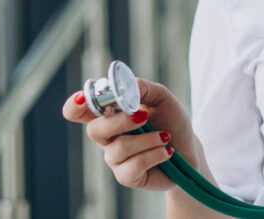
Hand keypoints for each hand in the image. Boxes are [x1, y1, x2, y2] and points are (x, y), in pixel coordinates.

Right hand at [62, 78, 200, 191]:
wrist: (189, 148)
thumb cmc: (170, 120)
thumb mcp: (161, 97)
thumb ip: (142, 88)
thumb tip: (126, 86)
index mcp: (109, 114)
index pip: (78, 111)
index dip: (74, 105)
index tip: (84, 97)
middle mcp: (107, 136)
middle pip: (94, 131)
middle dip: (120, 121)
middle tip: (143, 116)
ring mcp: (115, 158)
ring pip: (119, 148)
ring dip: (148, 139)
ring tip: (165, 137)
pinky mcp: (127, 176)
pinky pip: (132, 167)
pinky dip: (154, 155)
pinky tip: (166, 152)